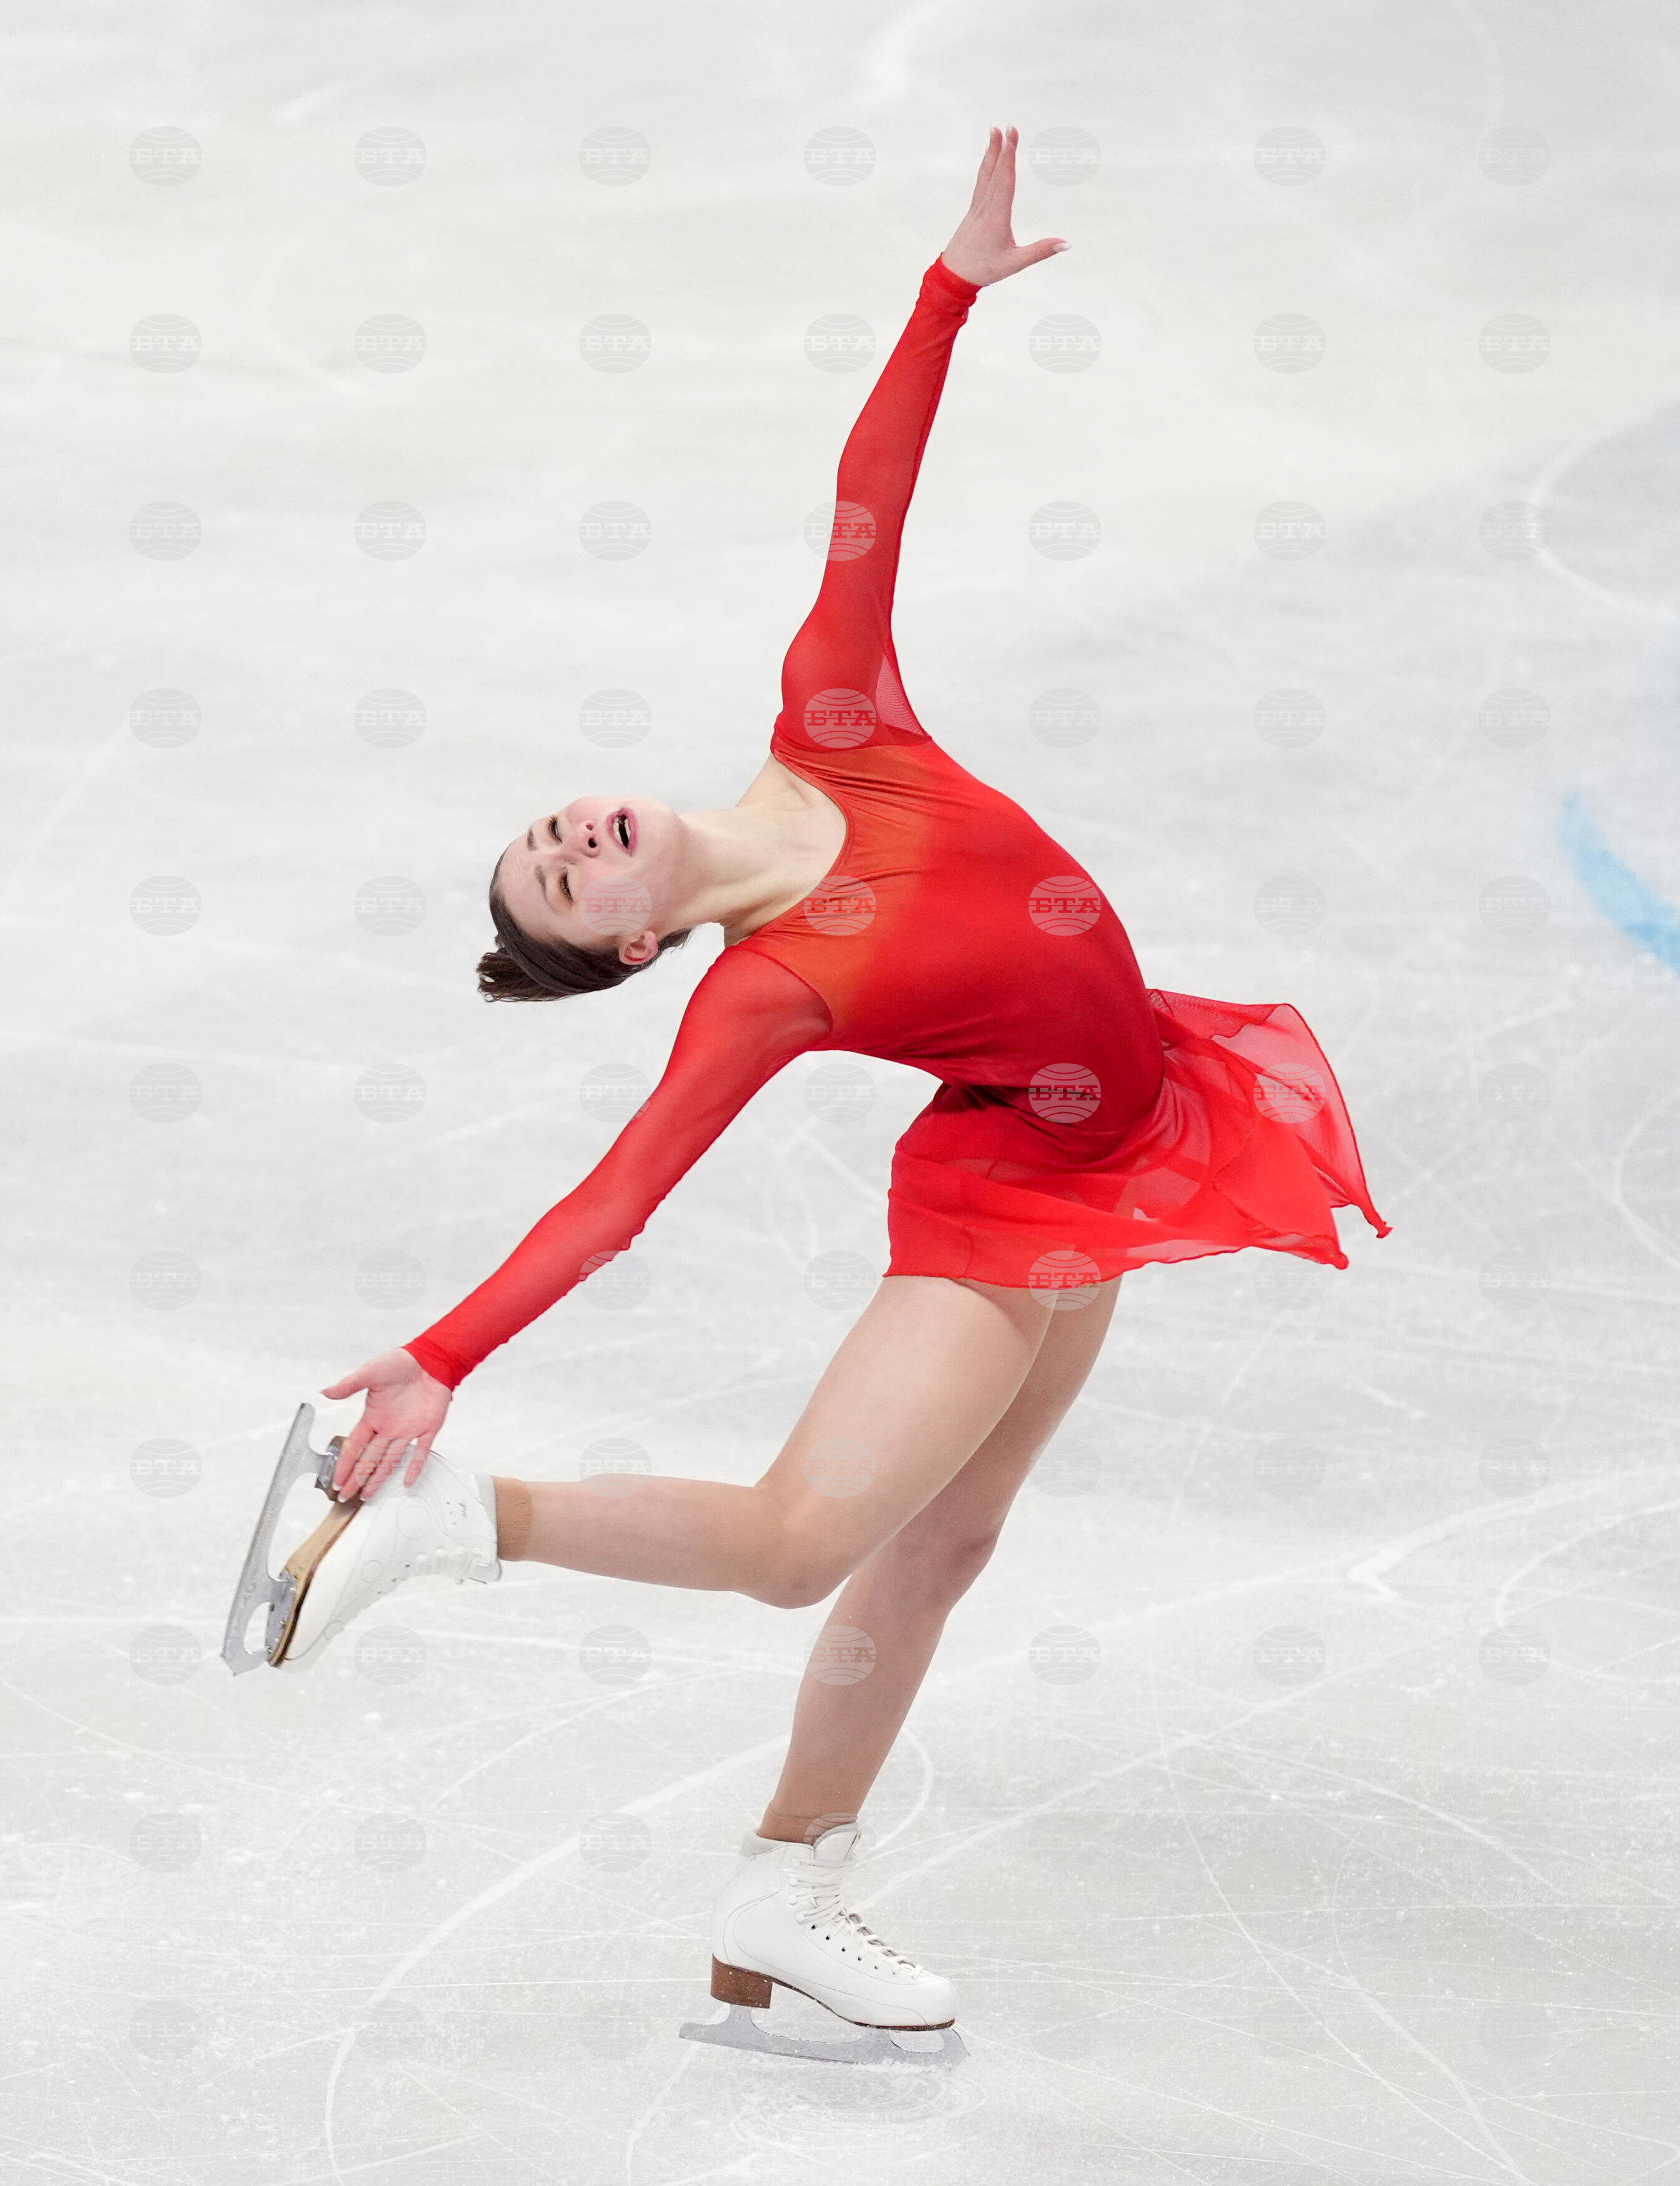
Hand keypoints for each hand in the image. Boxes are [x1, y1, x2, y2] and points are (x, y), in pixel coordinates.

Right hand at [321, 1349, 450, 1497]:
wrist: (430, 1359)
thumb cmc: (400, 1363)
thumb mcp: (370, 1372)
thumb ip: (349, 1385)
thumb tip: (325, 1392)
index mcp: (373, 1416)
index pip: (354, 1446)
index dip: (345, 1464)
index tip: (336, 1480)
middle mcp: (388, 1427)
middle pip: (368, 1459)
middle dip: (356, 1478)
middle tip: (346, 1495)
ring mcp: (407, 1430)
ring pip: (389, 1461)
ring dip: (377, 1478)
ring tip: (366, 1495)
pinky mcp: (428, 1428)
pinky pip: (421, 1452)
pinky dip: (414, 1467)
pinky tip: (407, 1482)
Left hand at [941, 124, 1068, 288]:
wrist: (953, 275)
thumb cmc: (983, 269)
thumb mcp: (1014, 263)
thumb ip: (1040, 251)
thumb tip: (1066, 243)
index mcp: (996, 216)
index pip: (1005, 180)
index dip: (1009, 156)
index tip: (1012, 135)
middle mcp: (985, 207)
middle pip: (994, 172)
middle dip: (1001, 147)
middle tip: (1006, 126)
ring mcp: (977, 207)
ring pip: (984, 174)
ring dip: (991, 152)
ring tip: (994, 131)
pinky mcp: (973, 211)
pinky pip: (981, 182)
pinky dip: (986, 166)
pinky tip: (988, 159)